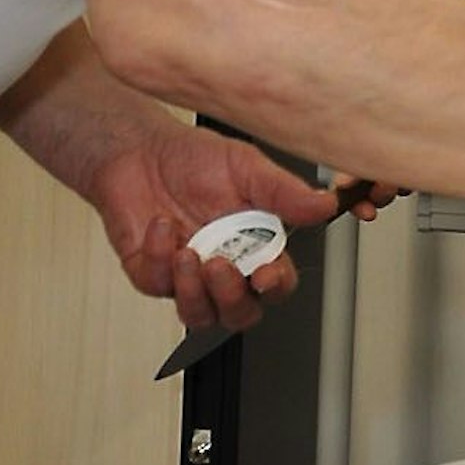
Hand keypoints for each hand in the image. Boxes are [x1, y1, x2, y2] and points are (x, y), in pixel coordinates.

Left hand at [89, 125, 357, 331]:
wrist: (139, 149)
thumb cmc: (194, 159)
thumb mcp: (246, 167)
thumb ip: (285, 192)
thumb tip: (325, 204)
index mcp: (256, 247)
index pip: (276, 284)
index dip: (275, 287)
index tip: (265, 275)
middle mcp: (225, 267)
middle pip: (240, 313)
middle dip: (230, 298)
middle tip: (219, 266)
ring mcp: (186, 276)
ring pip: (198, 316)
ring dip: (193, 292)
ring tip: (186, 253)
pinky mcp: (150, 274)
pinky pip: (157, 284)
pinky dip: (158, 257)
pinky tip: (160, 225)